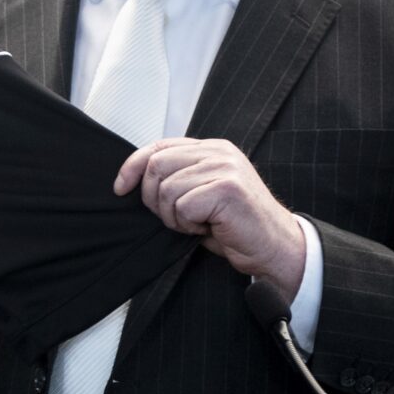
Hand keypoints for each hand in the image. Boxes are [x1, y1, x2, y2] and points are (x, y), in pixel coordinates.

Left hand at [116, 137, 306, 297]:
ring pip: (167, 189)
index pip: (159, 146)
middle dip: (154, 200)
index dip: (133, 166)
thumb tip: (134, 179)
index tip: (120, 188)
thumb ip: (178, 178)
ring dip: (174, 217)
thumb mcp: (202, 194)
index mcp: (212, 149)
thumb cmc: (235, 226)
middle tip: (177, 218)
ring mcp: (224, 168)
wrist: (273, 247)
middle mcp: (218, 152)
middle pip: (156, 166)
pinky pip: (183, 206)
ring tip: (197, 224)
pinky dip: (188, 225)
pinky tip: (208, 228)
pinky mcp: (227, 188)